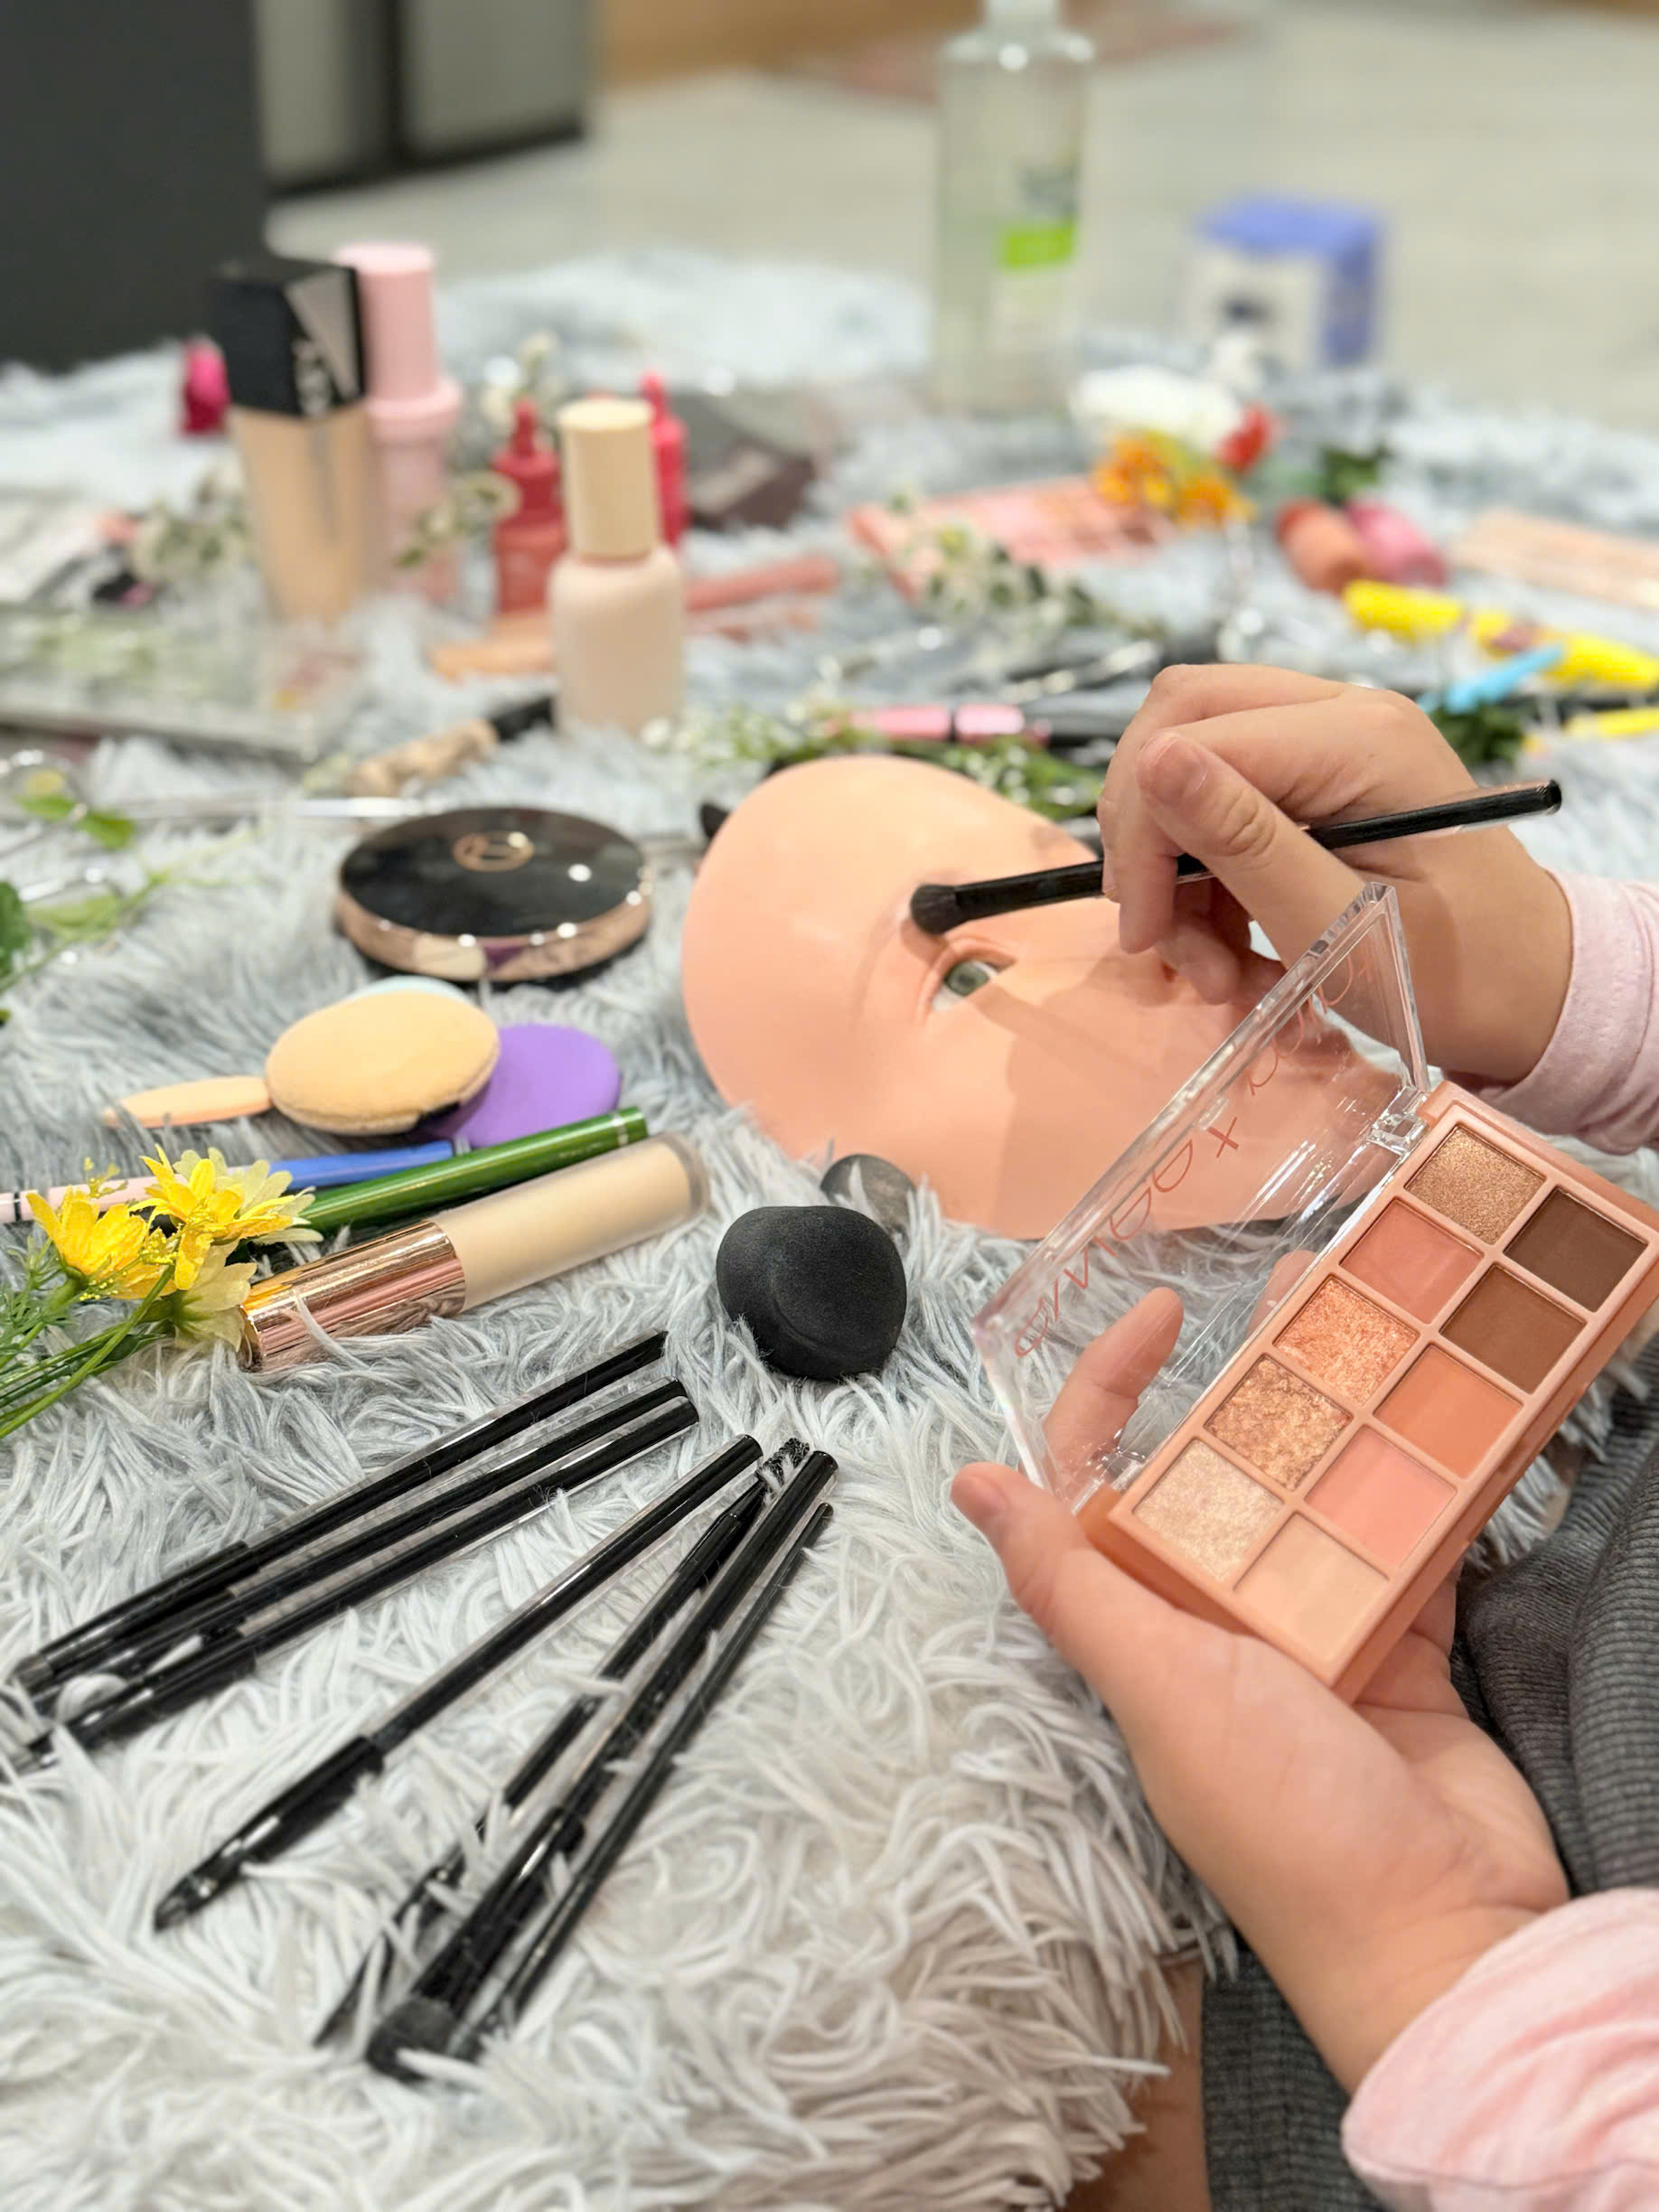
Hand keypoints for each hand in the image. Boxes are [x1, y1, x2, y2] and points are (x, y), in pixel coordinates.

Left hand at [953, 1293, 1568, 2092]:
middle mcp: (1211, 1620)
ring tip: (1371, 1325)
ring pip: (1309, 1491)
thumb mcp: (1162, 1687)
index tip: (1158, 1311)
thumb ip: (1070, 1582)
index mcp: (1137, 1623)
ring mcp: (1306, 1632)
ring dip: (1335, 1411)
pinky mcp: (1395, 1646)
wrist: (1442, 1935)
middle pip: (1216, 1469)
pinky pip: (1399, 1542)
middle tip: (1299, 1294)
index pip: (1098, 1478)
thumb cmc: (1286, 1827)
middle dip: (1248, 1378)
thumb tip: (969, 1485)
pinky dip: (1417, 1484)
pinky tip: (1440, 1417)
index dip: (1112, 1388)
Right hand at [1097, 666, 1570, 1084]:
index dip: (1145, 834)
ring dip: (1177, 870)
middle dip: (1146, 832)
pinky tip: (1231, 946)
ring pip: (1191, 760)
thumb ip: (1244, 841)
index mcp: (1360, 737)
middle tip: (1155, 933)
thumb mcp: (1339, 926)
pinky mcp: (1321, 773)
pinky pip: (1222, 798)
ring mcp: (1332, 737)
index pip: (1194, 739)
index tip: (1144, 933)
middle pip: (1181, 717)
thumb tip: (1151, 760)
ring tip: (1213, 967)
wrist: (1532, 993)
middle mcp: (1345, 711)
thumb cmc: (1454, 976)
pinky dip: (1206, 879)